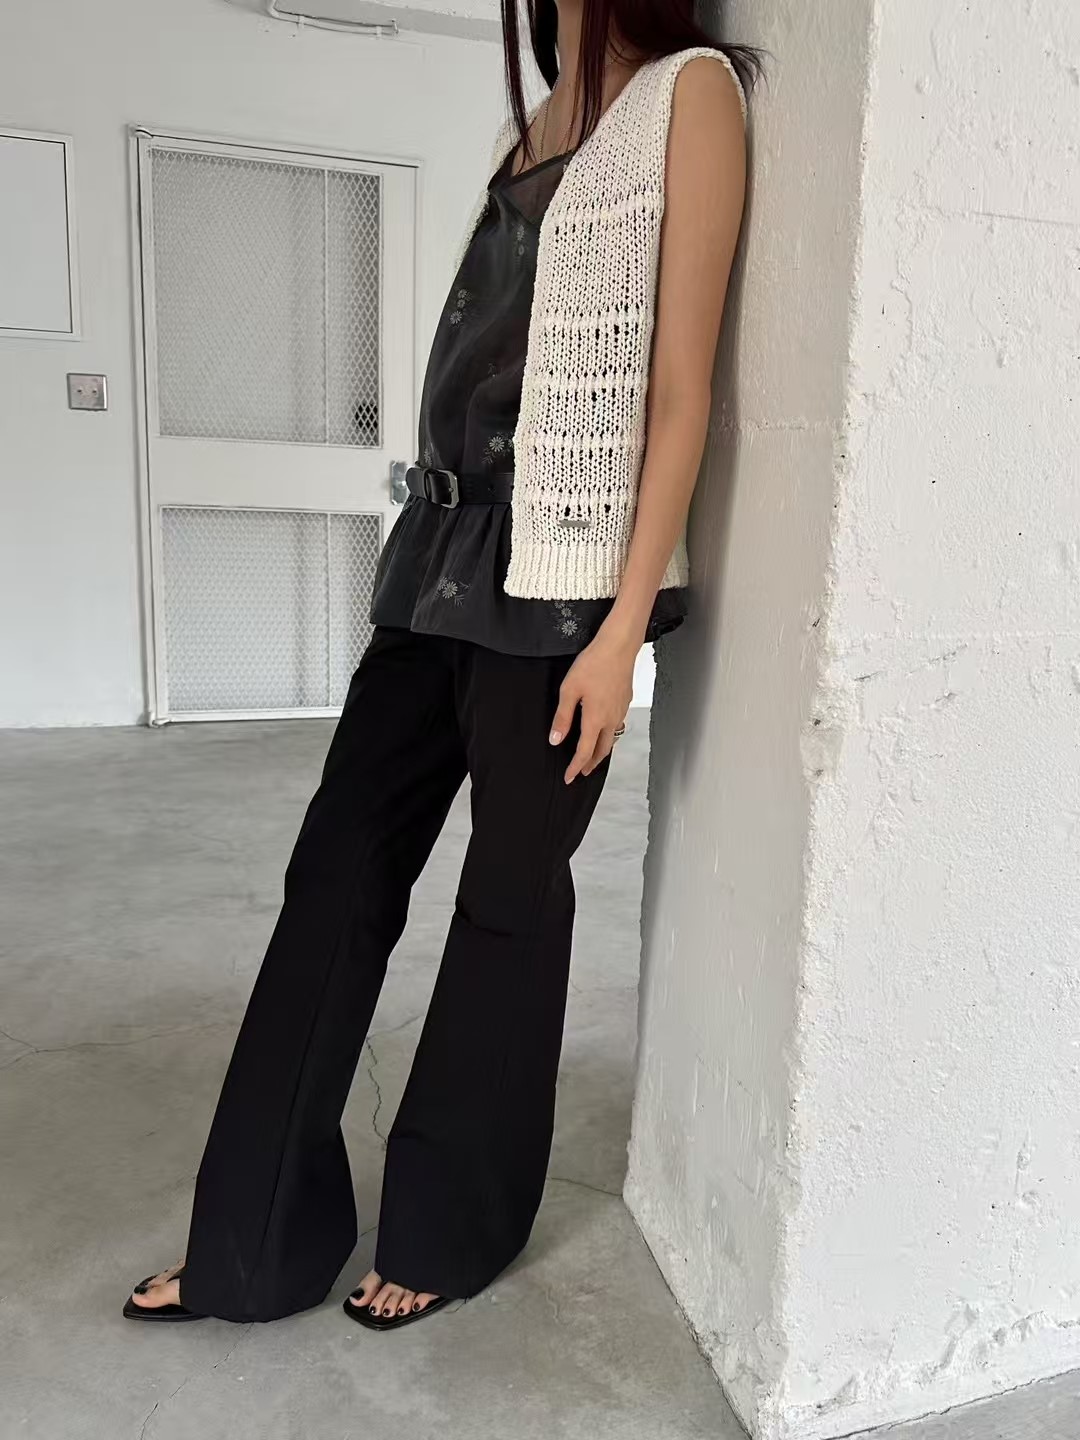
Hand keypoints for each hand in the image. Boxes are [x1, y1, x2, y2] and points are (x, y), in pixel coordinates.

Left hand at [549, 631, 636, 782]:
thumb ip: (563, 717)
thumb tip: (556, 740)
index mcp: (595, 719)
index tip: (569, 777)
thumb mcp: (569, 690)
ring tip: (592, 756)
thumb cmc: (593, 664)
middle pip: (602, 751)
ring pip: (612, 739)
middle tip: (582, 772)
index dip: (575, 767)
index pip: (584, 752)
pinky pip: (616, 726)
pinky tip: (602, 730)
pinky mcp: (625, 702)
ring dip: (601, 751)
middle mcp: (610, 719)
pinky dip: (608, 736)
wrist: (618, 647)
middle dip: (591, 764)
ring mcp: (620, 711)